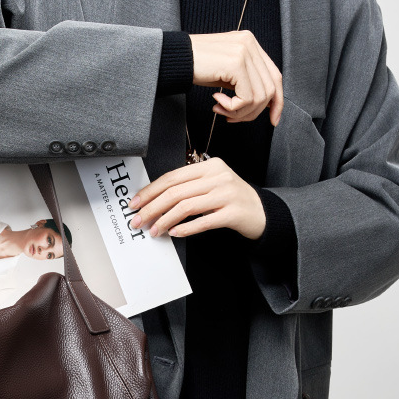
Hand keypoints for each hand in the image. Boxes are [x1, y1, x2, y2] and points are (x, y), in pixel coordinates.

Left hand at [130, 157, 266, 239]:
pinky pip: (203, 221)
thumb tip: (153, 201)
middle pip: (175, 192)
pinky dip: (186, 228)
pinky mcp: (233, 213)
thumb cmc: (233, 199)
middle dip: (152, 207)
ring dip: (165, 220)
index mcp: (209, 166)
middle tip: (138, 220)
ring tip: (154, 231)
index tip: (135, 203)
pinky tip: (174, 233)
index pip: (172, 177)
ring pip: (186, 206)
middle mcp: (218, 176)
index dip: (150, 191)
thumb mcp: (212, 184)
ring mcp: (226, 194)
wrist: (263, 212)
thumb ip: (188, 187)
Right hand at [190, 30, 283, 124]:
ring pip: (259, 97)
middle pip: (270, 89)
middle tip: (233, 118)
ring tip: (221, 109)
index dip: (277, 101)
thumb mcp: (228, 72)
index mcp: (251, 44)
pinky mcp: (236, 63)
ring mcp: (244, 52)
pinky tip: (217, 102)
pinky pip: (246, 97)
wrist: (174, 58)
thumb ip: (247, 81)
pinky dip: (232, 107)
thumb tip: (264, 104)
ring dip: (239, 111)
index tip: (272, 119)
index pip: (275, 76)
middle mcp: (250, 44)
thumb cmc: (197, 66)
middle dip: (253, 112)